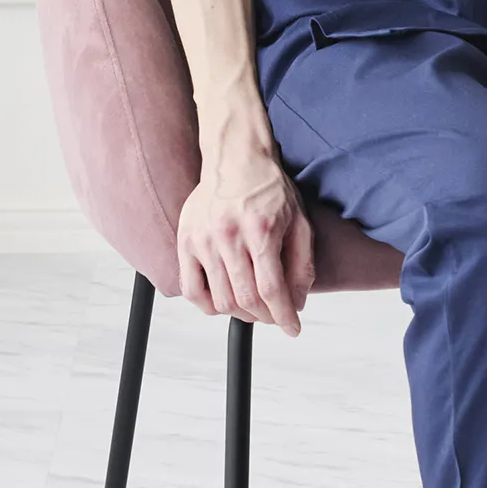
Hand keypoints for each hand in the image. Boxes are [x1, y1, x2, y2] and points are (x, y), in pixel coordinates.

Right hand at [177, 140, 314, 335]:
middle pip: (245, 298)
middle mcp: (230, 236)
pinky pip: (191, 289)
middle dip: (266, 317)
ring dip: (240, 313)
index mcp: (262, 230)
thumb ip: (301, 262)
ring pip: (220, 299)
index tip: (293, 329)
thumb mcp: (299, 220)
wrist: (237, 158)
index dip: (284, 315)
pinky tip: (225, 302)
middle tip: (276, 317)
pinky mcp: (185, 241)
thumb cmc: (272, 190)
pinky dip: (208, 306)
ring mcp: (203, 240)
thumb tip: (298, 302)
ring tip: (255, 308)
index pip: (272, 288)